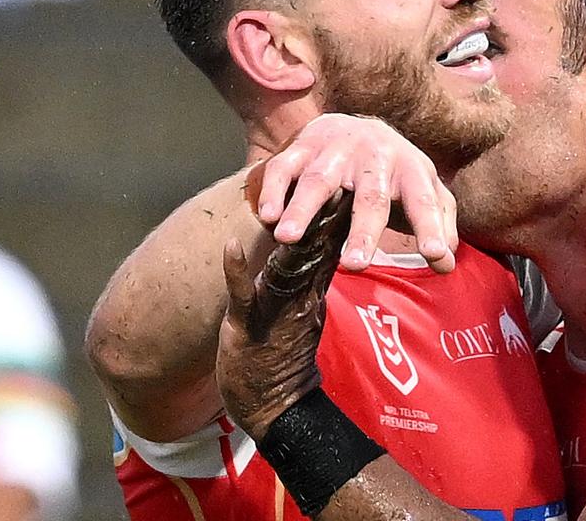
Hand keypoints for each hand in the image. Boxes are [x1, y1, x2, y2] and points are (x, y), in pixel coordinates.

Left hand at [216, 191, 350, 441]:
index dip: (341, 216)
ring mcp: (273, 310)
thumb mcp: (308, 319)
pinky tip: (231, 243)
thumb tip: (328, 256)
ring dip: (292, 233)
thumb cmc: (284, 365)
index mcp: (313, 295)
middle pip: (315, 249)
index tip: (354, 184)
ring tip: (297, 198)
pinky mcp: (246, 323)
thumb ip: (316, 286)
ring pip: (285, 264)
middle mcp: (298, 297)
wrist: (275, 408)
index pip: (331, 249)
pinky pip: (242, 292)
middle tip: (340, 176)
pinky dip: (236, 268)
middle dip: (326, 213)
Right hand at [252, 113, 457, 272]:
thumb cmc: (393, 172)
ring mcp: (336, 149)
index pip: (424, 201)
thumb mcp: (424, 191)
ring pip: (319, 180)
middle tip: (356, 265)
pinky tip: (267, 216)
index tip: (435, 256)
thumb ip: (440, 225)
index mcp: (411, 168)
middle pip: (370, 197)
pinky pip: (284, 167)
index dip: (431, 228)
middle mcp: (375, 156)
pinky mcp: (303, 146)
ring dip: (303, 209)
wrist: (354, 126)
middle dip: (363, 231)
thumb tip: (447, 263)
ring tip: (288, 239)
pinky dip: (273, 190)